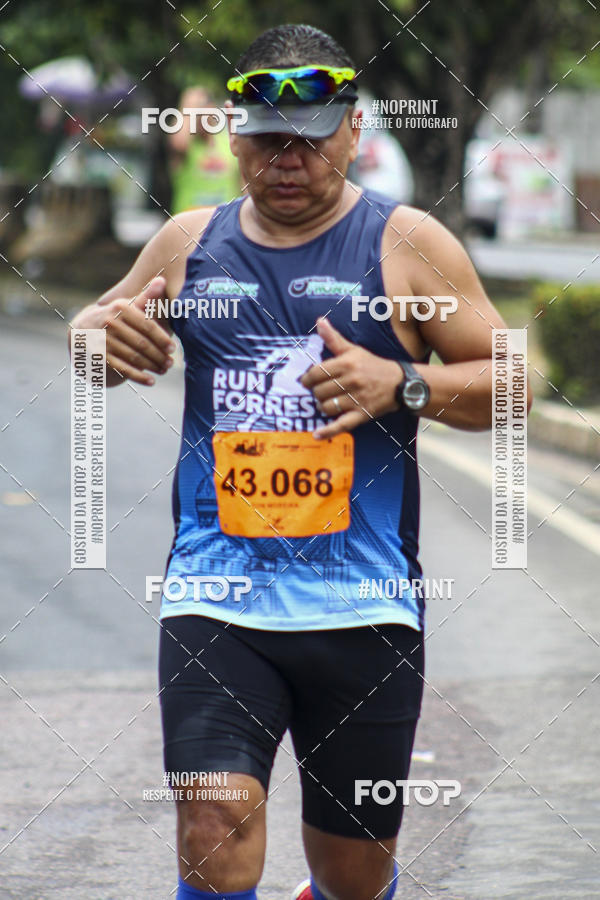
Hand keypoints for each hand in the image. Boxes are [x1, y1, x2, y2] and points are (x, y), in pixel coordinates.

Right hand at [70, 277, 175, 385]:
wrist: (82, 332)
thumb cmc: (114, 318)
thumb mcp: (127, 306)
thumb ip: (145, 296)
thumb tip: (162, 280)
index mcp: (120, 307)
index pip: (146, 325)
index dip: (161, 338)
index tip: (173, 348)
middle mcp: (109, 323)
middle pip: (141, 343)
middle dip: (159, 355)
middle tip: (171, 363)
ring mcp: (102, 341)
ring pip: (134, 357)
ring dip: (152, 366)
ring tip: (164, 370)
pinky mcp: (99, 357)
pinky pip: (123, 369)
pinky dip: (138, 377)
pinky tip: (151, 381)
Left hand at [300, 318, 401, 438]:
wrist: (400, 383)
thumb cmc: (372, 365)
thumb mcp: (353, 350)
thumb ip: (333, 339)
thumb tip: (319, 321)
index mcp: (347, 363)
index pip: (316, 373)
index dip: (307, 379)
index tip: (306, 382)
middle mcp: (351, 381)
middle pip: (319, 392)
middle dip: (316, 393)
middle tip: (320, 392)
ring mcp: (357, 399)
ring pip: (327, 407)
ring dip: (322, 407)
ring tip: (325, 403)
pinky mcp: (362, 414)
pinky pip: (341, 424)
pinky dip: (328, 431)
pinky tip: (317, 434)